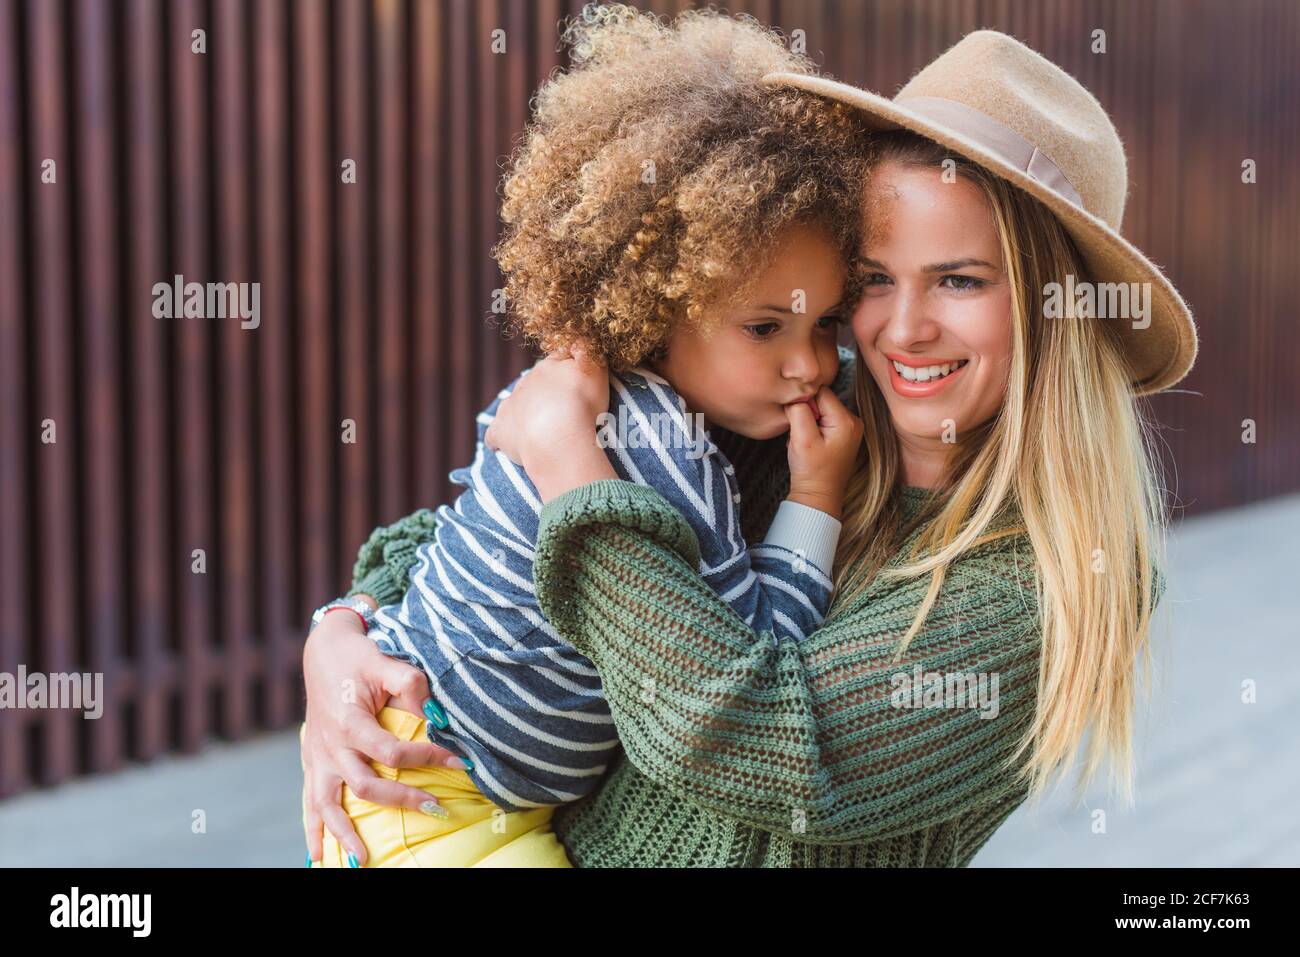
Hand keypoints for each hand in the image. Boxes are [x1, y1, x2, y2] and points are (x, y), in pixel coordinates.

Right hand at [301, 605, 465, 865]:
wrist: (323, 650)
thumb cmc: (359, 657)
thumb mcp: (386, 662)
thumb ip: (412, 685)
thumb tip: (436, 715)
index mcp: (349, 722)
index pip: (391, 752)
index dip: (427, 759)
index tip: (459, 761)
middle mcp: (330, 745)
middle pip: (364, 785)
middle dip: (401, 801)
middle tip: (436, 809)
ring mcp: (318, 757)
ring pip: (328, 804)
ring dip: (343, 834)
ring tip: (362, 861)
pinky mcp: (313, 762)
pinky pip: (309, 802)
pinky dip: (313, 830)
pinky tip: (318, 856)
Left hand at [484, 348, 615, 501]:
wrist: (558, 435)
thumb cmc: (582, 404)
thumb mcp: (595, 370)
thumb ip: (586, 353)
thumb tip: (577, 341)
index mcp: (549, 367)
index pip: (558, 360)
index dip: (568, 369)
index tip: (577, 381)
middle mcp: (526, 382)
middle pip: (535, 383)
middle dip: (546, 394)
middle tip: (564, 412)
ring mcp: (511, 406)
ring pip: (514, 404)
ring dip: (525, 414)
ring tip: (541, 432)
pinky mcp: (500, 430)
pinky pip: (495, 435)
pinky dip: (500, 439)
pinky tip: (506, 447)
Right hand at [784, 386, 863, 520]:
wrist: (818, 495)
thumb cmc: (811, 471)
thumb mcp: (801, 438)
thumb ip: (799, 410)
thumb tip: (797, 394)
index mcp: (846, 420)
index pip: (821, 392)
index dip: (804, 403)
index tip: (798, 422)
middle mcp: (854, 421)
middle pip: (823, 399)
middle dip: (807, 412)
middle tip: (802, 433)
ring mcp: (851, 428)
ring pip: (822, 409)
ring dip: (809, 420)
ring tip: (807, 440)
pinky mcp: (844, 434)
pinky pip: (825, 419)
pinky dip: (814, 427)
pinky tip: (812, 443)